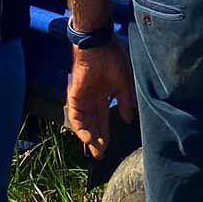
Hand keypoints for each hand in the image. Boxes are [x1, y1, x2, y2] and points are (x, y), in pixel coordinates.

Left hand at [66, 44, 135, 160]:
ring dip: (89, 137)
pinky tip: (88, 137)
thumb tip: (128, 119)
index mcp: (104, 95)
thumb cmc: (113, 59)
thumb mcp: (124, 83)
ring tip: (96, 149)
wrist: (98, 46)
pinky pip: (75, 116)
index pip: (104, 119)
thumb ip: (125, 102)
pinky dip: (80, 128)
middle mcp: (93, 99)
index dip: (106, 133)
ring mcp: (83, 99)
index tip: (109, 148)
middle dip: (97, 140)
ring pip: (84, 123)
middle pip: (94, 124)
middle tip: (100, 155)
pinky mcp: (75, 96)